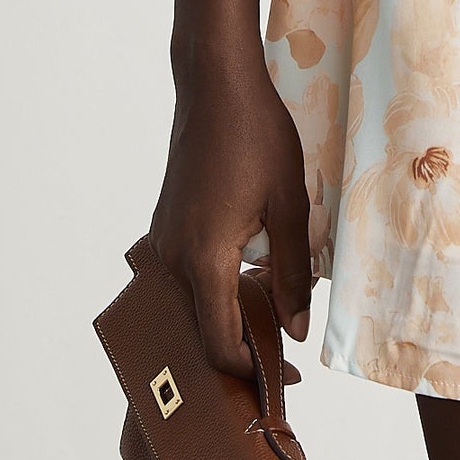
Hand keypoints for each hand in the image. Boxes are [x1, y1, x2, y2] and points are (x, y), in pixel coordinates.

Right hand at [148, 56, 314, 381]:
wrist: (215, 85)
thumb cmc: (257, 136)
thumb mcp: (289, 205)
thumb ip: (293, 274)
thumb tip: (296, 331)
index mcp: (203, 259)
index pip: (219, 343)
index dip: (251, 369)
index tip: (284, 375)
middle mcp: (172, 258)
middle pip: (201, 330)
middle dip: (241, 348)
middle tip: (284, 353)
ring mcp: (163, 241)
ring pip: (193, 302)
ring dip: (229, 313)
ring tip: (272, 310)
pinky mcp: (165, 226)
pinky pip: (186, 275)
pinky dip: (216, 286)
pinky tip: (251, 273)